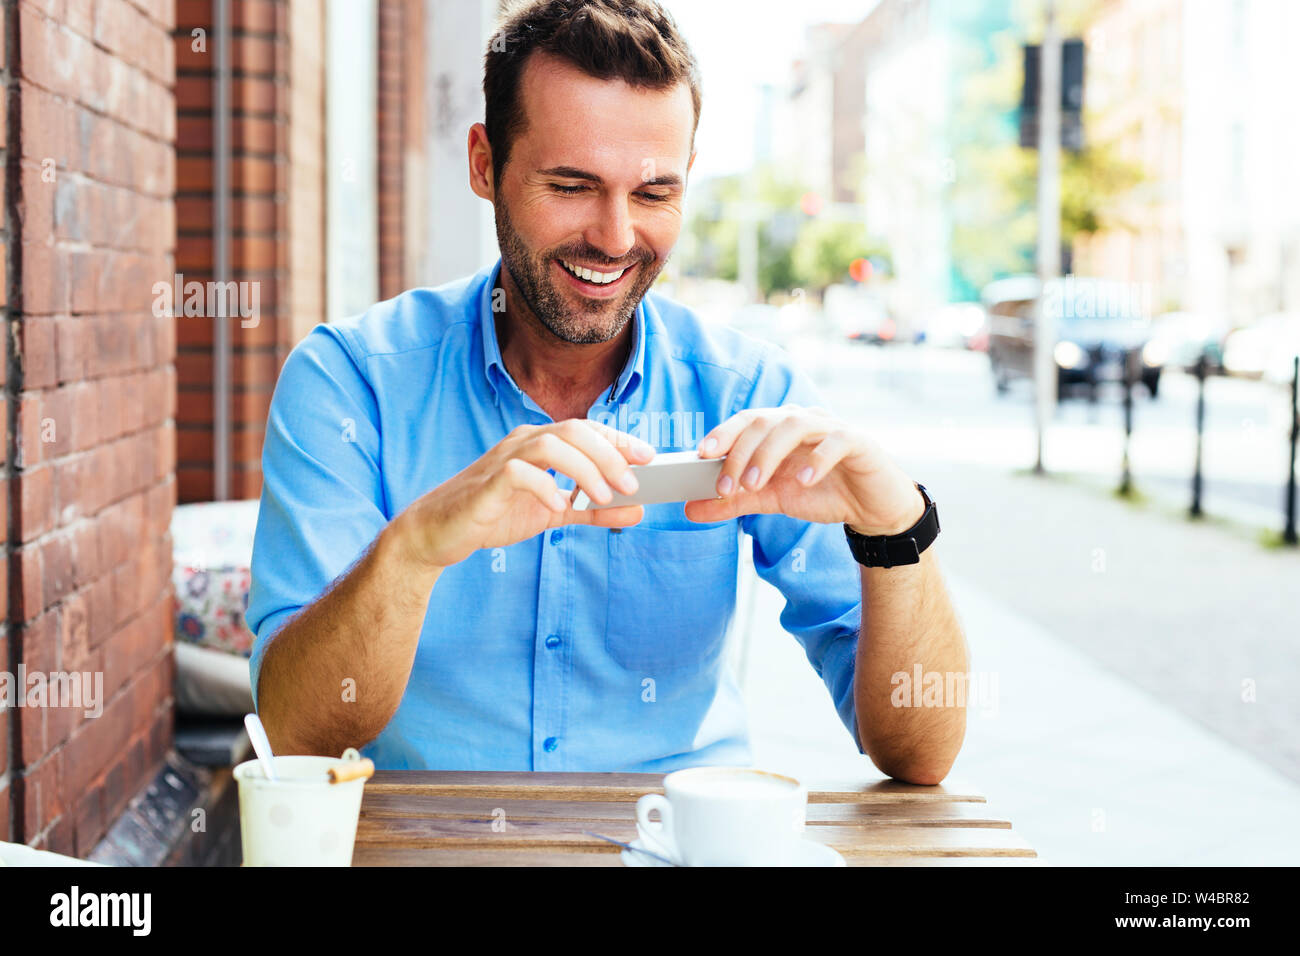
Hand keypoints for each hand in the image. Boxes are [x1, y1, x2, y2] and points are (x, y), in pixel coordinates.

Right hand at [396, 419, 653, 568]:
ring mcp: (503, 460)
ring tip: (602, 496)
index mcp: (540, 444)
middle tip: (632, 484)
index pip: (587, 429)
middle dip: (609, 454)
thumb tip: (638, 511)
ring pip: (551, 444)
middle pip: (574, 430)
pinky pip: (519, 473)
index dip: (620, 439)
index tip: (649, 457)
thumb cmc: (495, 515)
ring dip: (584, 469)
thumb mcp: (554, 513)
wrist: (439, 532)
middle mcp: (523, 443)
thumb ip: (594, 512)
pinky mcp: (486, 484)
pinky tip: (559, 506)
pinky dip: (544, 487)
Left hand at [685, 405, 924, 534]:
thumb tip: (689, 509)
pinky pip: (836, 440)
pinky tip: (804, 480)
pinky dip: (817, 458)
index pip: (745, 421)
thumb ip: (732, 502)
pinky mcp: (858, 441)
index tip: (700, 456)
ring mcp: (830, 428)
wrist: (870, 506)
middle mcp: (801, 420)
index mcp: (778, 429)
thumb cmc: (820, 493)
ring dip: (769, 454)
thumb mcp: (770, 500)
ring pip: (794, 425)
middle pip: (764, 421)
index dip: (722, 434)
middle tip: (725, 487)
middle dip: (740, 453)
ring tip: (755, 485)